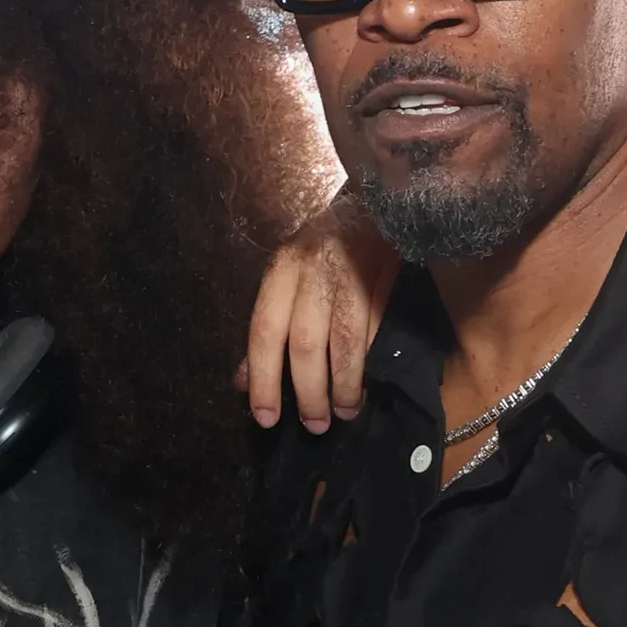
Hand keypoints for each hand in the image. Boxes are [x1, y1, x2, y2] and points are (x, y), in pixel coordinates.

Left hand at [239, 189, 399, 433]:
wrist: (379, 201)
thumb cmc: (328, 251)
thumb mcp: (289, 281)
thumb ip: (269, 329)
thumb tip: (242, 381)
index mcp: (282, 270)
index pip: (264, 331)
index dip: (263, 379)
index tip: (266, 418)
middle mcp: (311, 268)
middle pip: (304, 343)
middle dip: (309, 392)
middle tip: (315, 425)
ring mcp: (350, 269)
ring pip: (343, 341)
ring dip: (344, 384)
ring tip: (345, 411)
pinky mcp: (384, 273)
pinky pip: (376, 329)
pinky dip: (371, 361)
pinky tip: (370, 382)